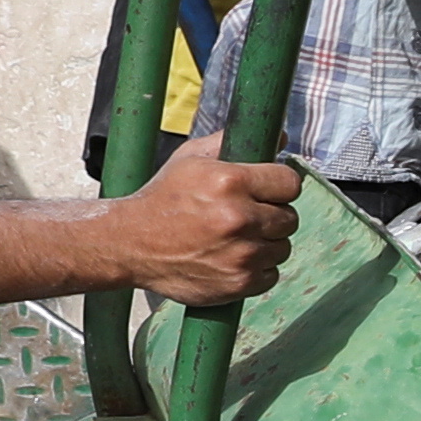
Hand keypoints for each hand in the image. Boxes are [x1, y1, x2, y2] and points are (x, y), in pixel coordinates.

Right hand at [100, 145, 306, 301]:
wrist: (130, 244)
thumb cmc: (162, 199)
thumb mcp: (190, 159)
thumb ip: (233, 143)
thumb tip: (279, 137)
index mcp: (230, 182)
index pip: (290, 183)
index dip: (278, 186)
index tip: (266, 191)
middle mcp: (239, 219)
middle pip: (289, 217)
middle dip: (271, 215)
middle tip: (245, 216)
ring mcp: (241, 255)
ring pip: (282, 247)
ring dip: (265, 243)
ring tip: (234, 238)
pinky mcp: (239, 283)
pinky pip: (270, 274)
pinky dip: (256, 269)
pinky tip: (231, 258)